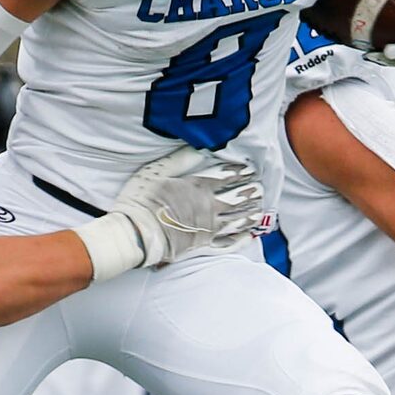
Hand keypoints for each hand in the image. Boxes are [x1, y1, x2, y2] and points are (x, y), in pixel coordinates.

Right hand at [111, 148, 262, 269]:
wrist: (135, 234)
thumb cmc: (141, 201)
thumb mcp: (156, 171)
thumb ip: (180, 159)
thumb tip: (201, 149)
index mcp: (199, 187)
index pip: (228, 176)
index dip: (242, 171)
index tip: (250, 169)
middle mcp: (209, 207)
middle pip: (239, 198)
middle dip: (251, 191)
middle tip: (259, 188)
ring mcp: (209, 228)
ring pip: (239, 219)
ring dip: (252, 212)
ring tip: (259, 207)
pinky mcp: (203, 246)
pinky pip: (230, 242)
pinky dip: (243, 237)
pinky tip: (250, 233)